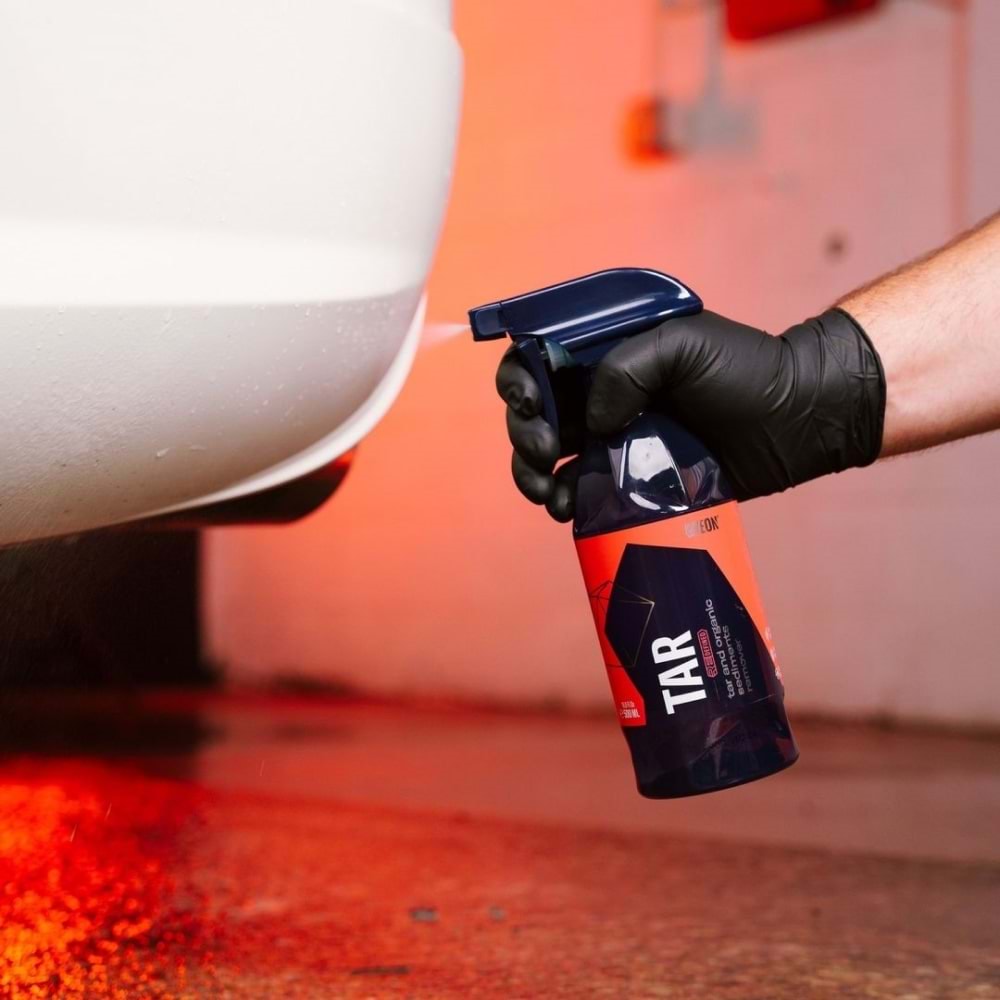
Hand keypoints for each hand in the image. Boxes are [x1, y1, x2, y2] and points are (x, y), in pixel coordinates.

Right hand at [496, 308, 884, 520]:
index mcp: (606, 353)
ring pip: (548, 457)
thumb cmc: (746, 372)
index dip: (519, 380)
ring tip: (548, 491)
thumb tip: (590, 422)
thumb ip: (626, 369)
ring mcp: (615, 439)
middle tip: (547, 449)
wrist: (795, 423)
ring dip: (533, 474)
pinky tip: (568, 507)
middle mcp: (602, 394)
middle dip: (525, 433)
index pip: (540, 358)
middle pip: (535, 412)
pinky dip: (564, 500)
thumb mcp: (684, 345)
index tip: (529, 404)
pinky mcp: (631, 481)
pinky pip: (582, 491)